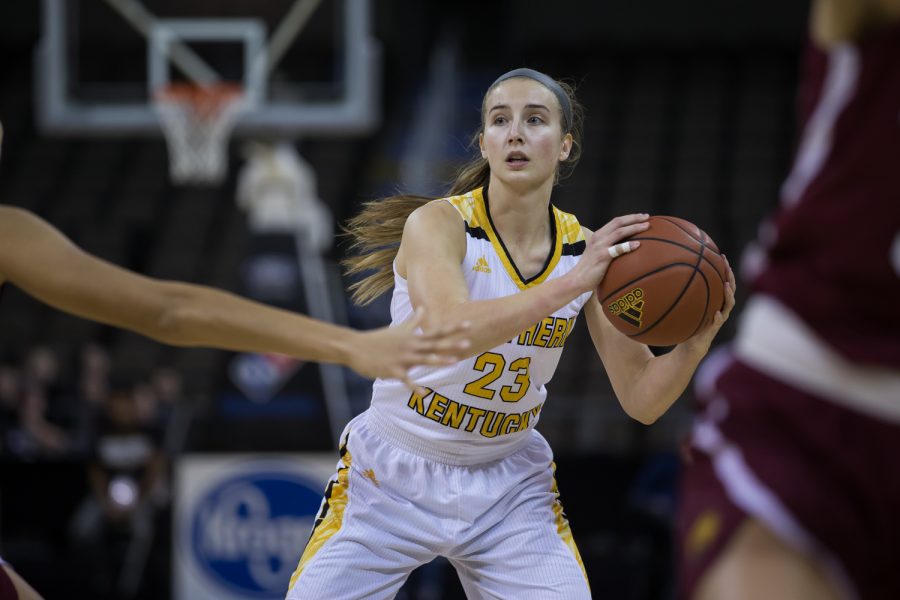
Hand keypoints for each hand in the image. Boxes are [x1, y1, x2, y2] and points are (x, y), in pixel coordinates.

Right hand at [346, 307, 470, 390]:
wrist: (355, 347)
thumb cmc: (378, 338)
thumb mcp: (398, 328)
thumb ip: (414, 321)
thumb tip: (423, 308)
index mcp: (413, 337)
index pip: (437, 331)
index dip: (454, 328)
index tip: (469, 324)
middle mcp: (410, 346)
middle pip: (434, 345)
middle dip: (451, 344)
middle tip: (468, 343)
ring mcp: (402, 358)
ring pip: (423, 359)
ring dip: (438, 360)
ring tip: (454, 361)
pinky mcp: (392, 370)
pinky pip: (406, 380)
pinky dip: (414, 386)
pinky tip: (423, 393)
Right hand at [570, 213, 649, 292]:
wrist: (577, 279)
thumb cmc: (589, 268)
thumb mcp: (598, 252)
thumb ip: (608, 246)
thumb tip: (625, 246)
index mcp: (598, 235)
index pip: (615, 221)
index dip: (629, 217)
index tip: (641, 217)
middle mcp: (599, 237)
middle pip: (618, 222)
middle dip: (634, 218)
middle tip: (647, 217)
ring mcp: (600, 246)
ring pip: (619, 232)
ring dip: (634, 227)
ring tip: (646, 226)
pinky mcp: (602, 256)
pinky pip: (617, 249)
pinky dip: (628, 245)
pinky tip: (637, 245)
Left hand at [681, 255, 736, 353]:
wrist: (687, 349)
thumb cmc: (683, 327)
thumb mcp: (679, 308)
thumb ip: (676, 295)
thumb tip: (660, 278)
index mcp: (713, 302)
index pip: (722, 283)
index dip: (724, 270)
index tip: (722, 256)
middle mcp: (718, 309)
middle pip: (729, 291)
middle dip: (729, 277)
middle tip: (726, 265)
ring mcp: (717, 321)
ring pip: (728, 306)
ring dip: (728, 295)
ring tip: (726, 285)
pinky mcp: (711, 332)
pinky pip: (716, 324)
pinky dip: (718, 318)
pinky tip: (716, 313)